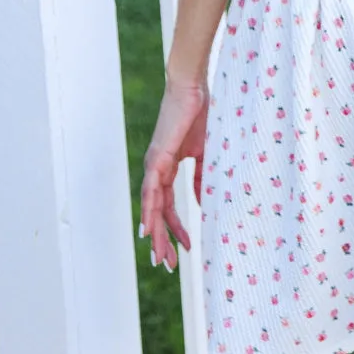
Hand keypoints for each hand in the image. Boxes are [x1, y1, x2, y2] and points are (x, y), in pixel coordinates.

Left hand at [139, 75, 208, 271]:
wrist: (192, 88)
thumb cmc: (201, 114)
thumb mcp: (206, 153)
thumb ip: (203, 176)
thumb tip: (204, 200)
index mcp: (168, 167)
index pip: (169, 205)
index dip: (175, 227)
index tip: (186, 247)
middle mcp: (156, 169)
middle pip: (157, 212)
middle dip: (162, 239)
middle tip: (166, 264)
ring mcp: (154, 164)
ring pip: (152, 206)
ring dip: (155, 233)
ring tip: (159, 257)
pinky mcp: (157, 158)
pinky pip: (152, 190)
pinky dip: (149, 211)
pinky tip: (147, 230)